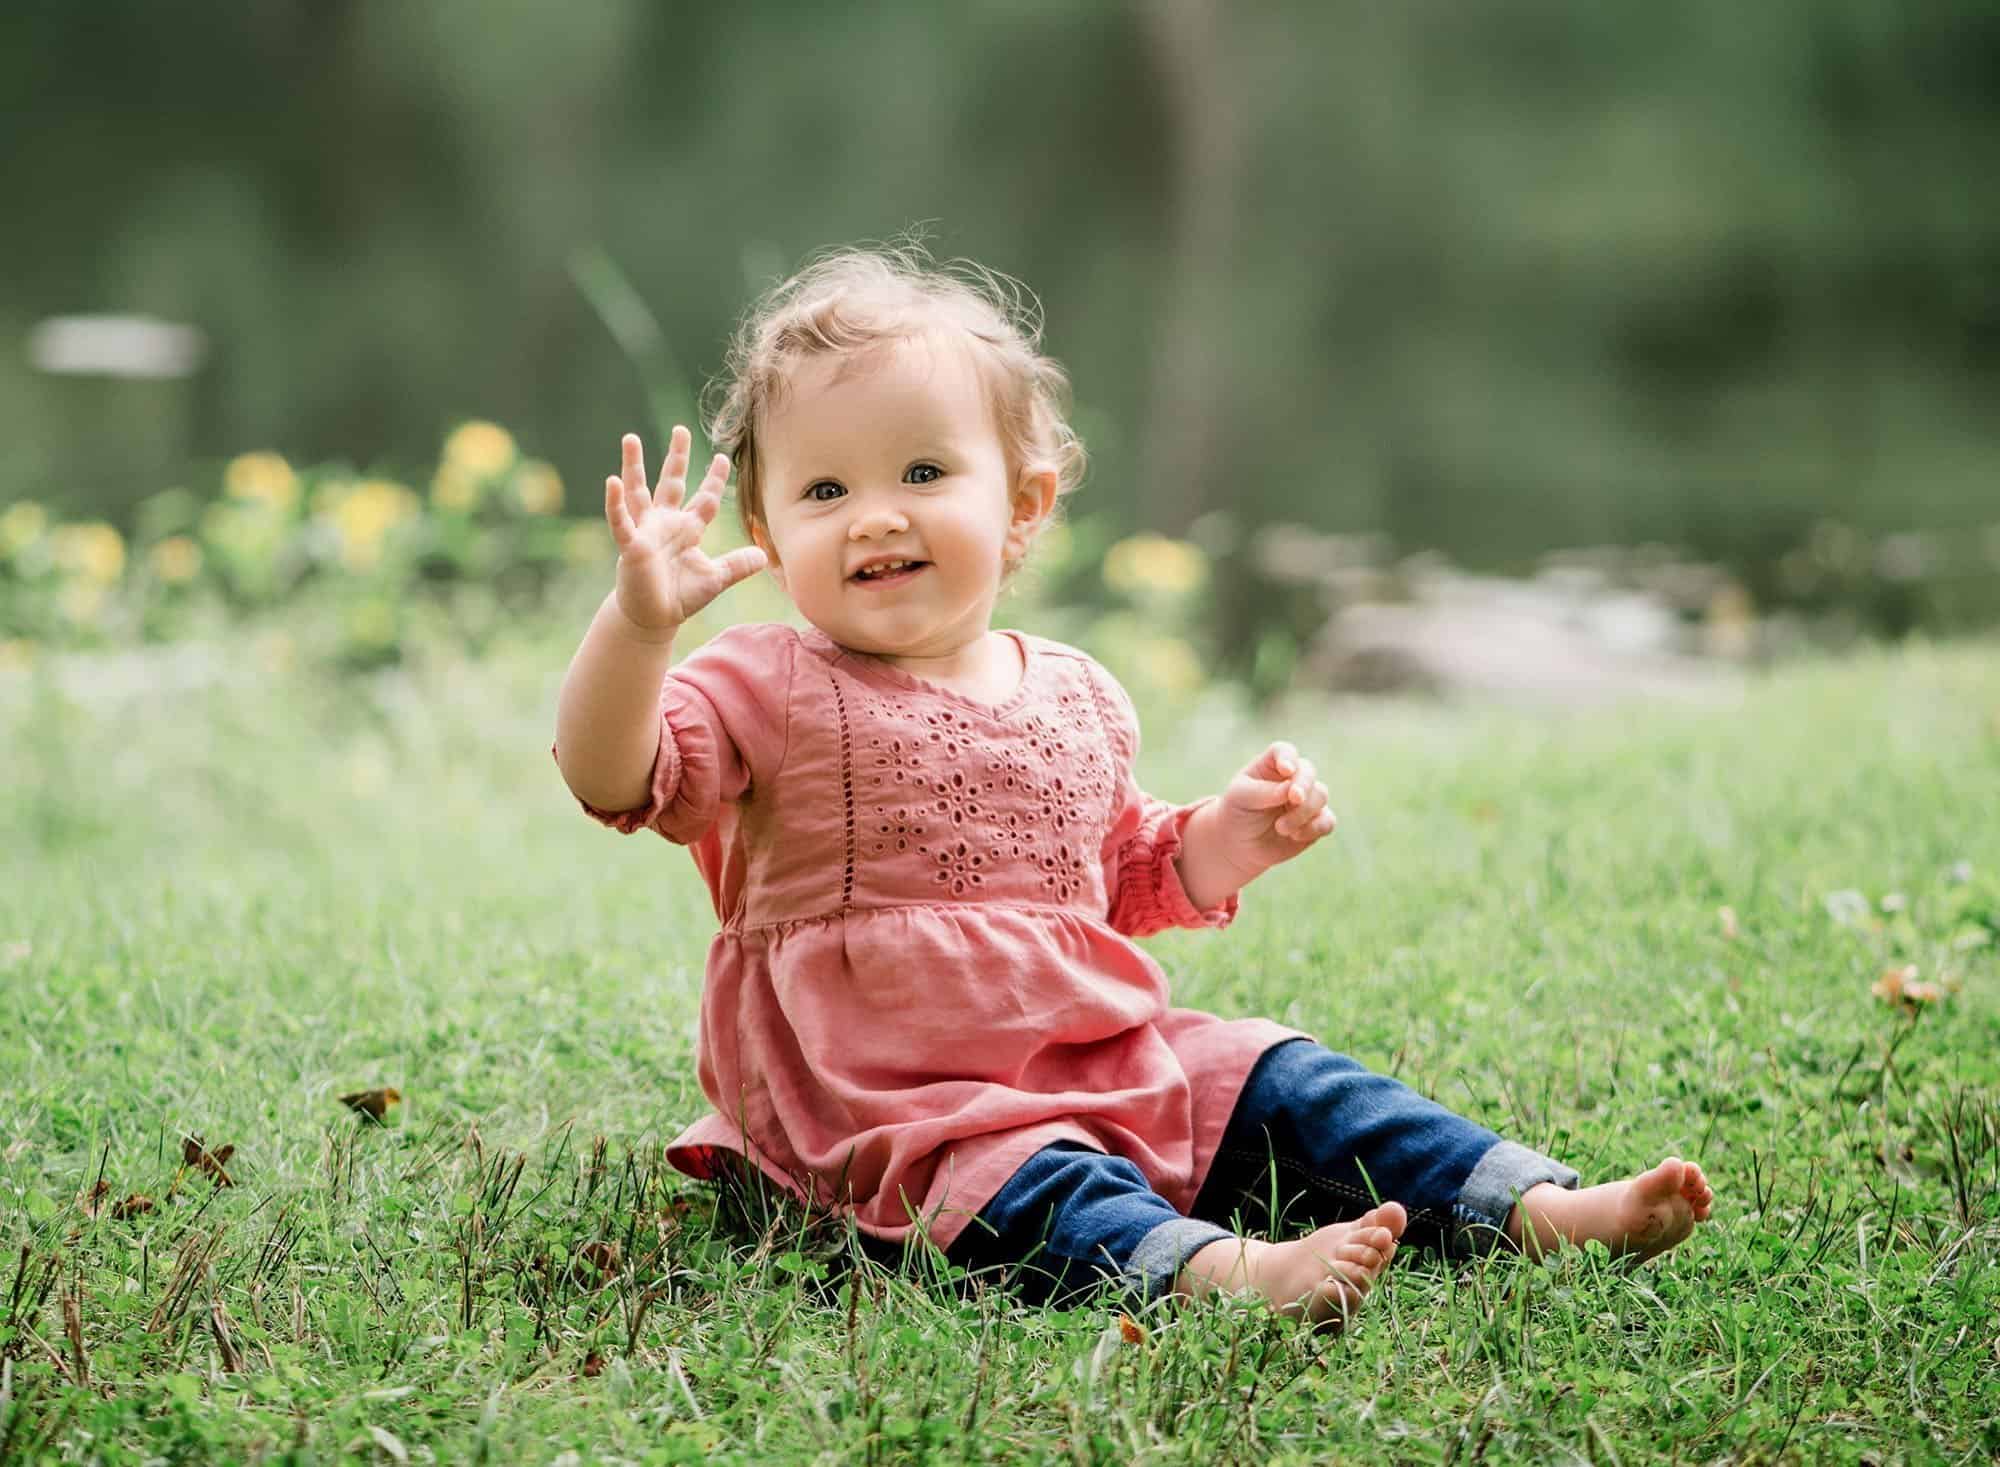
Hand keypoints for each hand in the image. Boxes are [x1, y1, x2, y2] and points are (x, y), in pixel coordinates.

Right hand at [604, 427, 767, 638]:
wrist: (653, 618)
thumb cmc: (680, 597)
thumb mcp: (715, 579)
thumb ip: (738, 566)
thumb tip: (765, 557)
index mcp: (688, 529)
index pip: (705, 498)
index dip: (714, 479)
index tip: (723, 457)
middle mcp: (666, 523)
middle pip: (672, 482)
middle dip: (677, 457)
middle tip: (681, 429)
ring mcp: (646, 531)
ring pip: (639, 491)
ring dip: (634, 466)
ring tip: (630, 438)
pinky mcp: (630, 545)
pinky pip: (620, 520)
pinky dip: (615, 502)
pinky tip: (612, 481)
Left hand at [1213, 741, 1336, 875]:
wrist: (1240, 846)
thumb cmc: (1237, 814)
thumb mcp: (1240, 799)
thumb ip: (1264, 792)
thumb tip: (1291, 789)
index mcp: (1271, 766)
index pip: (1284, 752)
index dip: (1288, 758)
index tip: (1286, 770)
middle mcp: (1292, 779)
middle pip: (1308, 771)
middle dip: (1303, 785)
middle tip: (1294, 798)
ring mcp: (1306, 800)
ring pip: (1320, 795)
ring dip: (1302, 813)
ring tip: (1281, 828)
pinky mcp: (1316, 823)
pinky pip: (1327, 821)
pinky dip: (1314, 828)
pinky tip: (1295, 836)